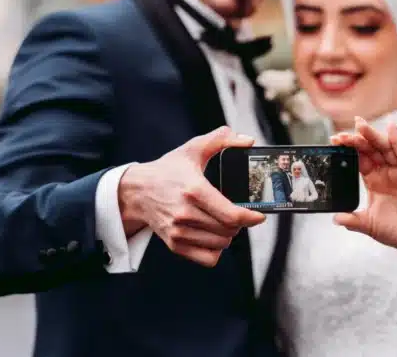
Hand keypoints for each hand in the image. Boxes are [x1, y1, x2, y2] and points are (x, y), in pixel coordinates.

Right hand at [118, 126, 264, 266]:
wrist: (137, 191)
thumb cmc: (168, 170)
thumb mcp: (193, 148)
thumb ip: (222, 139)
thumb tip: (248, 140)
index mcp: (194, 190)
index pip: (231, 214)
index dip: (251, 217)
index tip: (259, 215)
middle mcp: (185, 213)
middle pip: (229, 230)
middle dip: (240, 223)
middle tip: (238, 213)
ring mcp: (179, 231)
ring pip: (221, 244)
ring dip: (229, 235)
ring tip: (223, 221)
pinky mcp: (175, 244)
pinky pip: (208, 258)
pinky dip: (216, 250)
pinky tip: (213, 235)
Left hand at [330, 117, 396, 264]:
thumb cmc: (396, 231)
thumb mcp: (370, 225)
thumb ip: (353, 220)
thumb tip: (335, 218)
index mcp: (374, 180)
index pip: (359, 159)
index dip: (348, 149)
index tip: (335, 141)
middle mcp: (386, 172)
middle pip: (370, 150)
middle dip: (357, 140)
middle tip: (344, 133)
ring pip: (385, 148)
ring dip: (373, 136)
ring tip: (361, 125)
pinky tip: (391, 129)